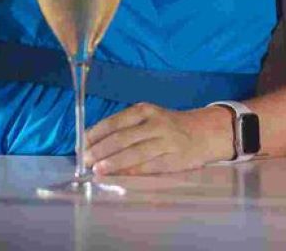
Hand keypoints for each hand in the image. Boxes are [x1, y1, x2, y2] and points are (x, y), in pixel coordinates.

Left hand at [83, 103, 234, 175]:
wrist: (205, 132)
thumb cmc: (169, 126)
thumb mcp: (148, 118)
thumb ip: (125, 128)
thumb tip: (94, 145)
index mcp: (145, 110)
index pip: (114, 122)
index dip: (95, 135)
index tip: (81, 146)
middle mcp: (154, 123)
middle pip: (122, 138)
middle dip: (100, 151)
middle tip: (85, 161)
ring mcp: (165, 141)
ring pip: (134, 153)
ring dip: (113, 162)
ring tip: (97, 170)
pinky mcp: (173, 159)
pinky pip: (149, 166)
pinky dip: (132, 171)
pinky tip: (119, 176)